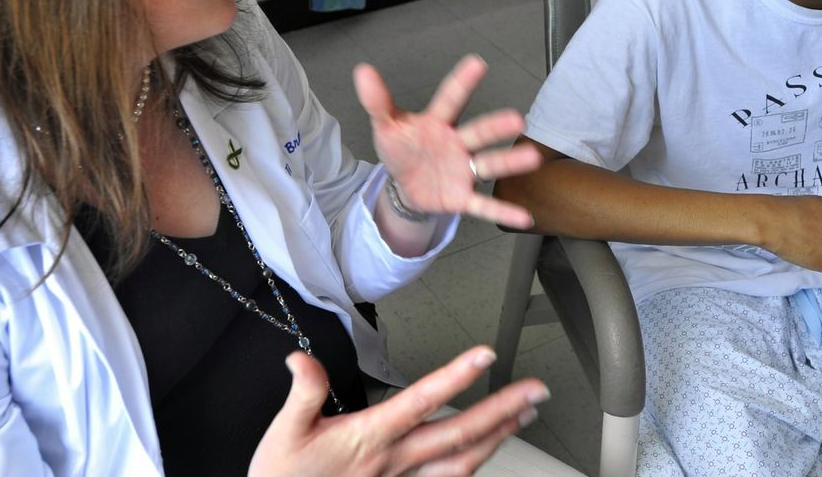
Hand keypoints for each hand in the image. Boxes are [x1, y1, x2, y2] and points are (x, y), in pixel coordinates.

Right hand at [249, 346, 548, 476]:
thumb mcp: (285, 433)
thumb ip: (303, 393)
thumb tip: (301, 360)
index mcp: (370, 437)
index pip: (421, 401)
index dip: (455, 377)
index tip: (484, 356)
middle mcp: (395, 461)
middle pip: (459, 433)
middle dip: (502, 409)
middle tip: (536, 390)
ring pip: (464, 462)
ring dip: (499, 436)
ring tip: (525, 415)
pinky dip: (474, 468)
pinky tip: (491, 454)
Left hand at [354, 54, 541, 228]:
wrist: (405, 185)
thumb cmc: (402, 148)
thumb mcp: (386, 127)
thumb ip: (378, 101)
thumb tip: (363, 71)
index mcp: (438, 123)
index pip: (449, 100)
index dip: (462, 82)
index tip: (477, 63)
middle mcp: (457, 143)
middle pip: (478, 133)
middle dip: (496, 127)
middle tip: (517, 119)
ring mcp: (463, 170)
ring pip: (488, 164)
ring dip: (509, 162)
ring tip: (532, 158)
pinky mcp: (462, 197)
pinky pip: (483, 206)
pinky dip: (503, 211)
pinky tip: (524, 217)